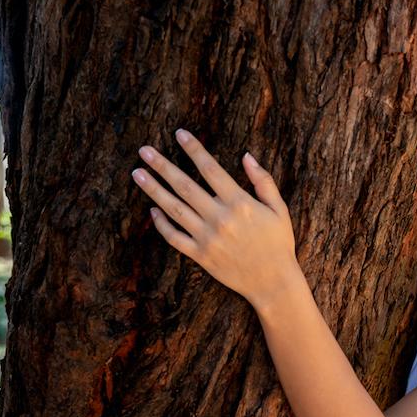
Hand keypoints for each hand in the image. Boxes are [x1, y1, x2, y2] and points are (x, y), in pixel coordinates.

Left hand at [132, 129, 300, 307]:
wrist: (273, 282)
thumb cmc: (278, 243)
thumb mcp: (279, 209)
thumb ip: (263, 181)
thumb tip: (246, 155)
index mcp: (240, 203)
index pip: (211, 169)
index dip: (194, 149)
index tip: (179, 134)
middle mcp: (220, 218)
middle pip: (185, 186)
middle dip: (163, 166)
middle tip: (144, 151)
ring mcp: (208, 238)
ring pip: (174, 209)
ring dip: (154, 190)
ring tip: (137, 174)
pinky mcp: (201, 255)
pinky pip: (175, 238)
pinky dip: (162, 225)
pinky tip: (153, 211)